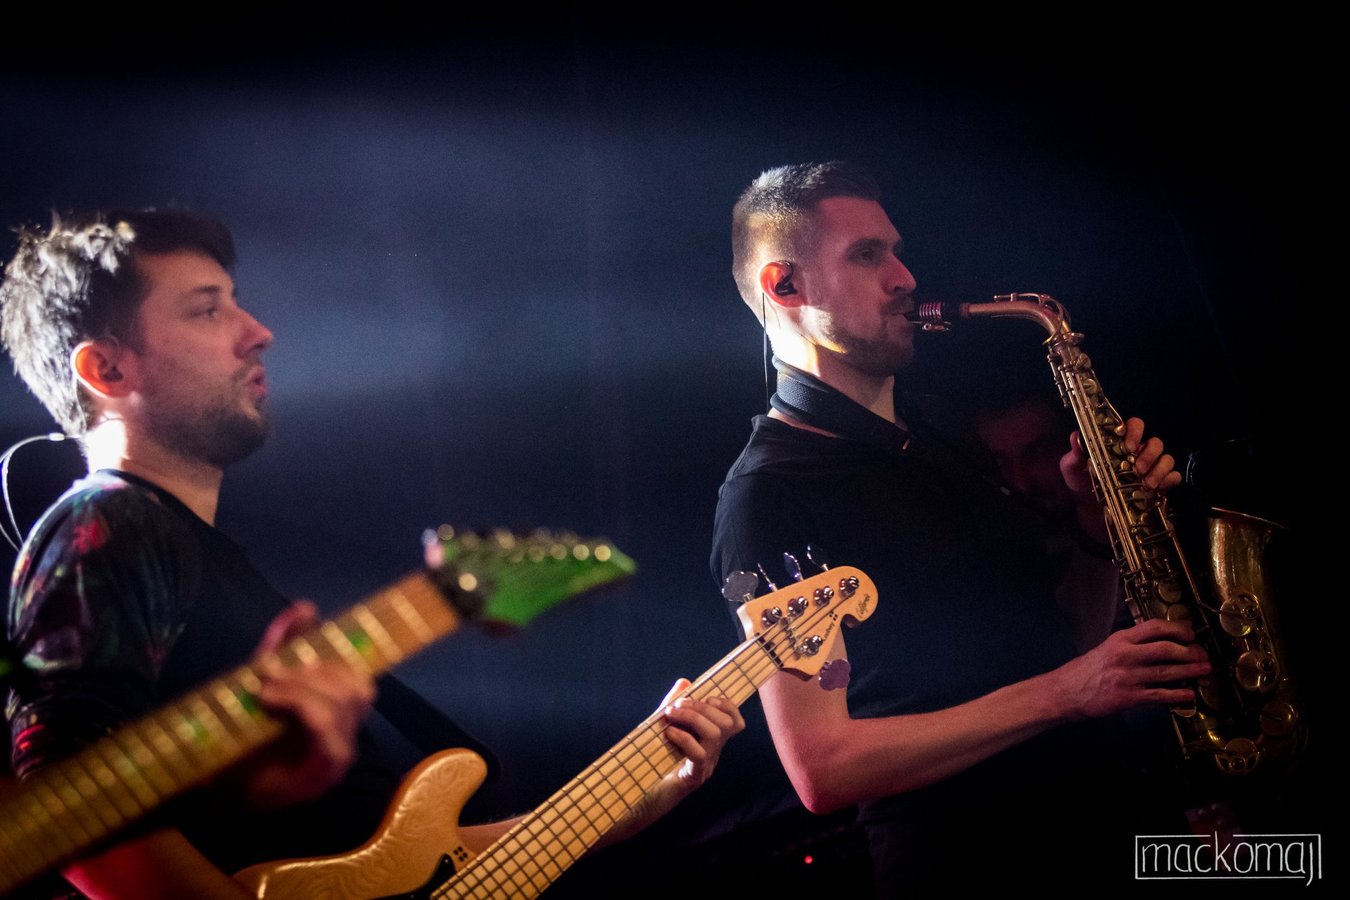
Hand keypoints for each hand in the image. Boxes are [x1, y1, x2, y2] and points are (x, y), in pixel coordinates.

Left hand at [232, 600, 376, 809]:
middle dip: (314, 670)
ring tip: (264, 688)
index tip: (299, 643)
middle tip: (269, 670)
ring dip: (300, 686)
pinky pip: (327, 729)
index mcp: (338, 713)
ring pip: (341, 702)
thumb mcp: (265, 682)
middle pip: (356, 687)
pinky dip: (300, 705)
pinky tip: (270, 702)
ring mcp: (340, 754)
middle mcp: (348, 734)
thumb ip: (285, 646)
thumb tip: (306, 606)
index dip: (338, 655)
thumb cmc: (242, 739)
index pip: (359, 678)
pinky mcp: (324, 771)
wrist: (214, 789)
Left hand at [657, 678, 744, 792]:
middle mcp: (713, 754)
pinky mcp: (693, 777)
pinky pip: (699, 753)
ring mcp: (705, 767)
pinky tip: (668, 733)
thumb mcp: (664, 725)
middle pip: (726, 724)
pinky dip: (684, 737)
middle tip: (679, 704)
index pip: (735, 721)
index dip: (725, 704)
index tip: (703, 696)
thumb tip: (685, 682)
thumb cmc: (654, 760)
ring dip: (692, 716)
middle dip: (702, 706)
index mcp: (711, 742)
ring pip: (715, 734)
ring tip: (671, 714)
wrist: (641, 796)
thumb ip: (675, 704)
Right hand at [1052, 619, 1210, 719]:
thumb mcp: (1106, 649)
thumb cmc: (1085, 670)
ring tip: (1204, 670)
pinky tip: (1189, 694)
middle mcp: (1125, 655)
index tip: (1190, 633)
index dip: (1177, 629)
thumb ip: (1130, 645)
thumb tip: (1159, 644)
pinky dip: (1177, 694)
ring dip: (1189, 671)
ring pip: (1166, 671)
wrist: (1064, 692)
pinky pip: (1159, 695)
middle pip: (1166, 649)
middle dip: (1190, 652)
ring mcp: (1127, 676)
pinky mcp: (1128, 697)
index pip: (1153, 627)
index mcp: (1120, 640)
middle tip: (1203, 655)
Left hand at [1061, 416, 1181, 496]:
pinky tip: (1158, 489)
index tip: (1127, 446)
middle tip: (1136, 469)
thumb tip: (1076, 436)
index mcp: (1120, 443)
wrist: (1090, 510)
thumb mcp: (1073, 467)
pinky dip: (1169, 480)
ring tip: (1146, 484)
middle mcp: (1139, 452)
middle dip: (1149, 454)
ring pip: (1167, 458)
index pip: (1135, 426)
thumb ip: (1076, 453)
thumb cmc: (1082, 483)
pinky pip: (1174, 477)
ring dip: (1160, 469)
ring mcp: (1151, 468)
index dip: (1135, 432)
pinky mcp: (1159, 485)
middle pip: (1156, 442)